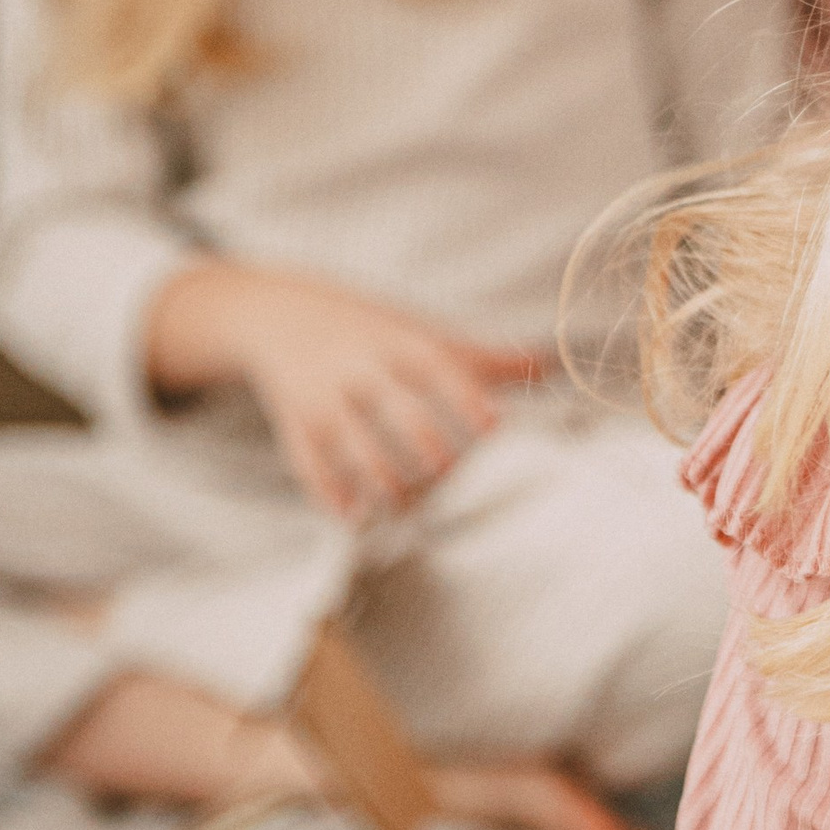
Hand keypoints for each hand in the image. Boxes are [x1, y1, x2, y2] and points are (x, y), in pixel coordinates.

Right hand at [146, 261, 550, 521]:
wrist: (276, 315)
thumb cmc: (370, 330)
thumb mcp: (420, 332)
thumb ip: (483, 358)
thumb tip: (552, 363)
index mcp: (398, 342)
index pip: (436, 367)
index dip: (465, 396)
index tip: (494, 425)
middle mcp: (358, 369)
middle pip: (394, 409)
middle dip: (422, 441)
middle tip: (447, 467)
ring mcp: (323, 398)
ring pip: (350, 443)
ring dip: (378, 477)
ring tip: (403, 503)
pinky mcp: (295, 425)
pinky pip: (308, 462)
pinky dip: (328, 491)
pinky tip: (353, 515)